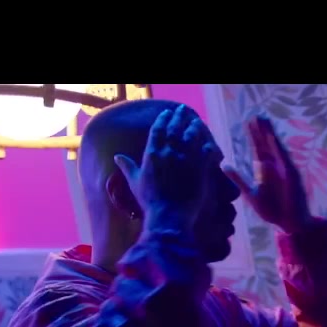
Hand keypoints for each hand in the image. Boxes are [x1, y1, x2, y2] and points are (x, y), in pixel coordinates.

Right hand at [114, 105, 217, 231]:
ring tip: (196, 122)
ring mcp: (186, 160)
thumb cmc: (150, 201)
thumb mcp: (135, 182)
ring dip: (194, 127)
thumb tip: (117, 156)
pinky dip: (208, 145)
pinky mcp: (200, 169)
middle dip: (178, 117)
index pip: (158, 129)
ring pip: (192, 136)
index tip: (166, 113)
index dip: (163, 119)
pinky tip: (210, 142)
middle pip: (175, 128)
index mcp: (152, 154)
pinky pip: (206, 152)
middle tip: (182, 111)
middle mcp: (169, 153)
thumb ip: (128, 167)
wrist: (169, 216)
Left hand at [224, 116, 309, 233]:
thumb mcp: (250, 193)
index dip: (253, 136)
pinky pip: (284, 159)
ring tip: (264, 121)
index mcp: (264, 170)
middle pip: (266, 145)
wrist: (288, 223)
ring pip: (275, 148)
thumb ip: (239, 179)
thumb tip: (225, 165)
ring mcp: (283, 169)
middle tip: (255, 115)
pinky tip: (273, 138)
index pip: (258, 149)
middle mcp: (274, 167)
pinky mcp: (291, 175)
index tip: (249, 123)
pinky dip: (279, 148)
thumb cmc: (272, 210)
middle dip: (261, 131)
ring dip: (270, 135)